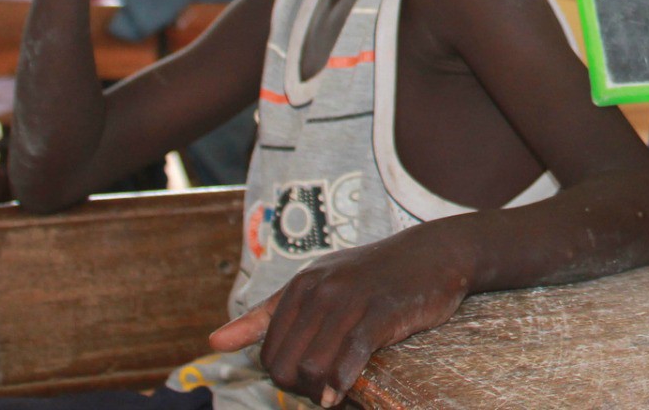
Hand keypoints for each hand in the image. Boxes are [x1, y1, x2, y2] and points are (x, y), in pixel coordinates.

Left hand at [208, 225, 470, 405]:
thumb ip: (265, 315)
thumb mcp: (316, 284)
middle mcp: (319, 292)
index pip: (268, 352)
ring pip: (313, 365)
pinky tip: (340, 397)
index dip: (284, 377)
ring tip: (332, 396)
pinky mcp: (380, 313)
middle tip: (321, 392)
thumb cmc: (373, 273)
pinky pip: (349, 356)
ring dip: (319, 392)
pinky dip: (340, 384)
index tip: (308, 381)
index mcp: (299, 287)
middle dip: (299, 388)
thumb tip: (214, 342)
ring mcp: (350, 301)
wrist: (434, 253)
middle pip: (286, 364)